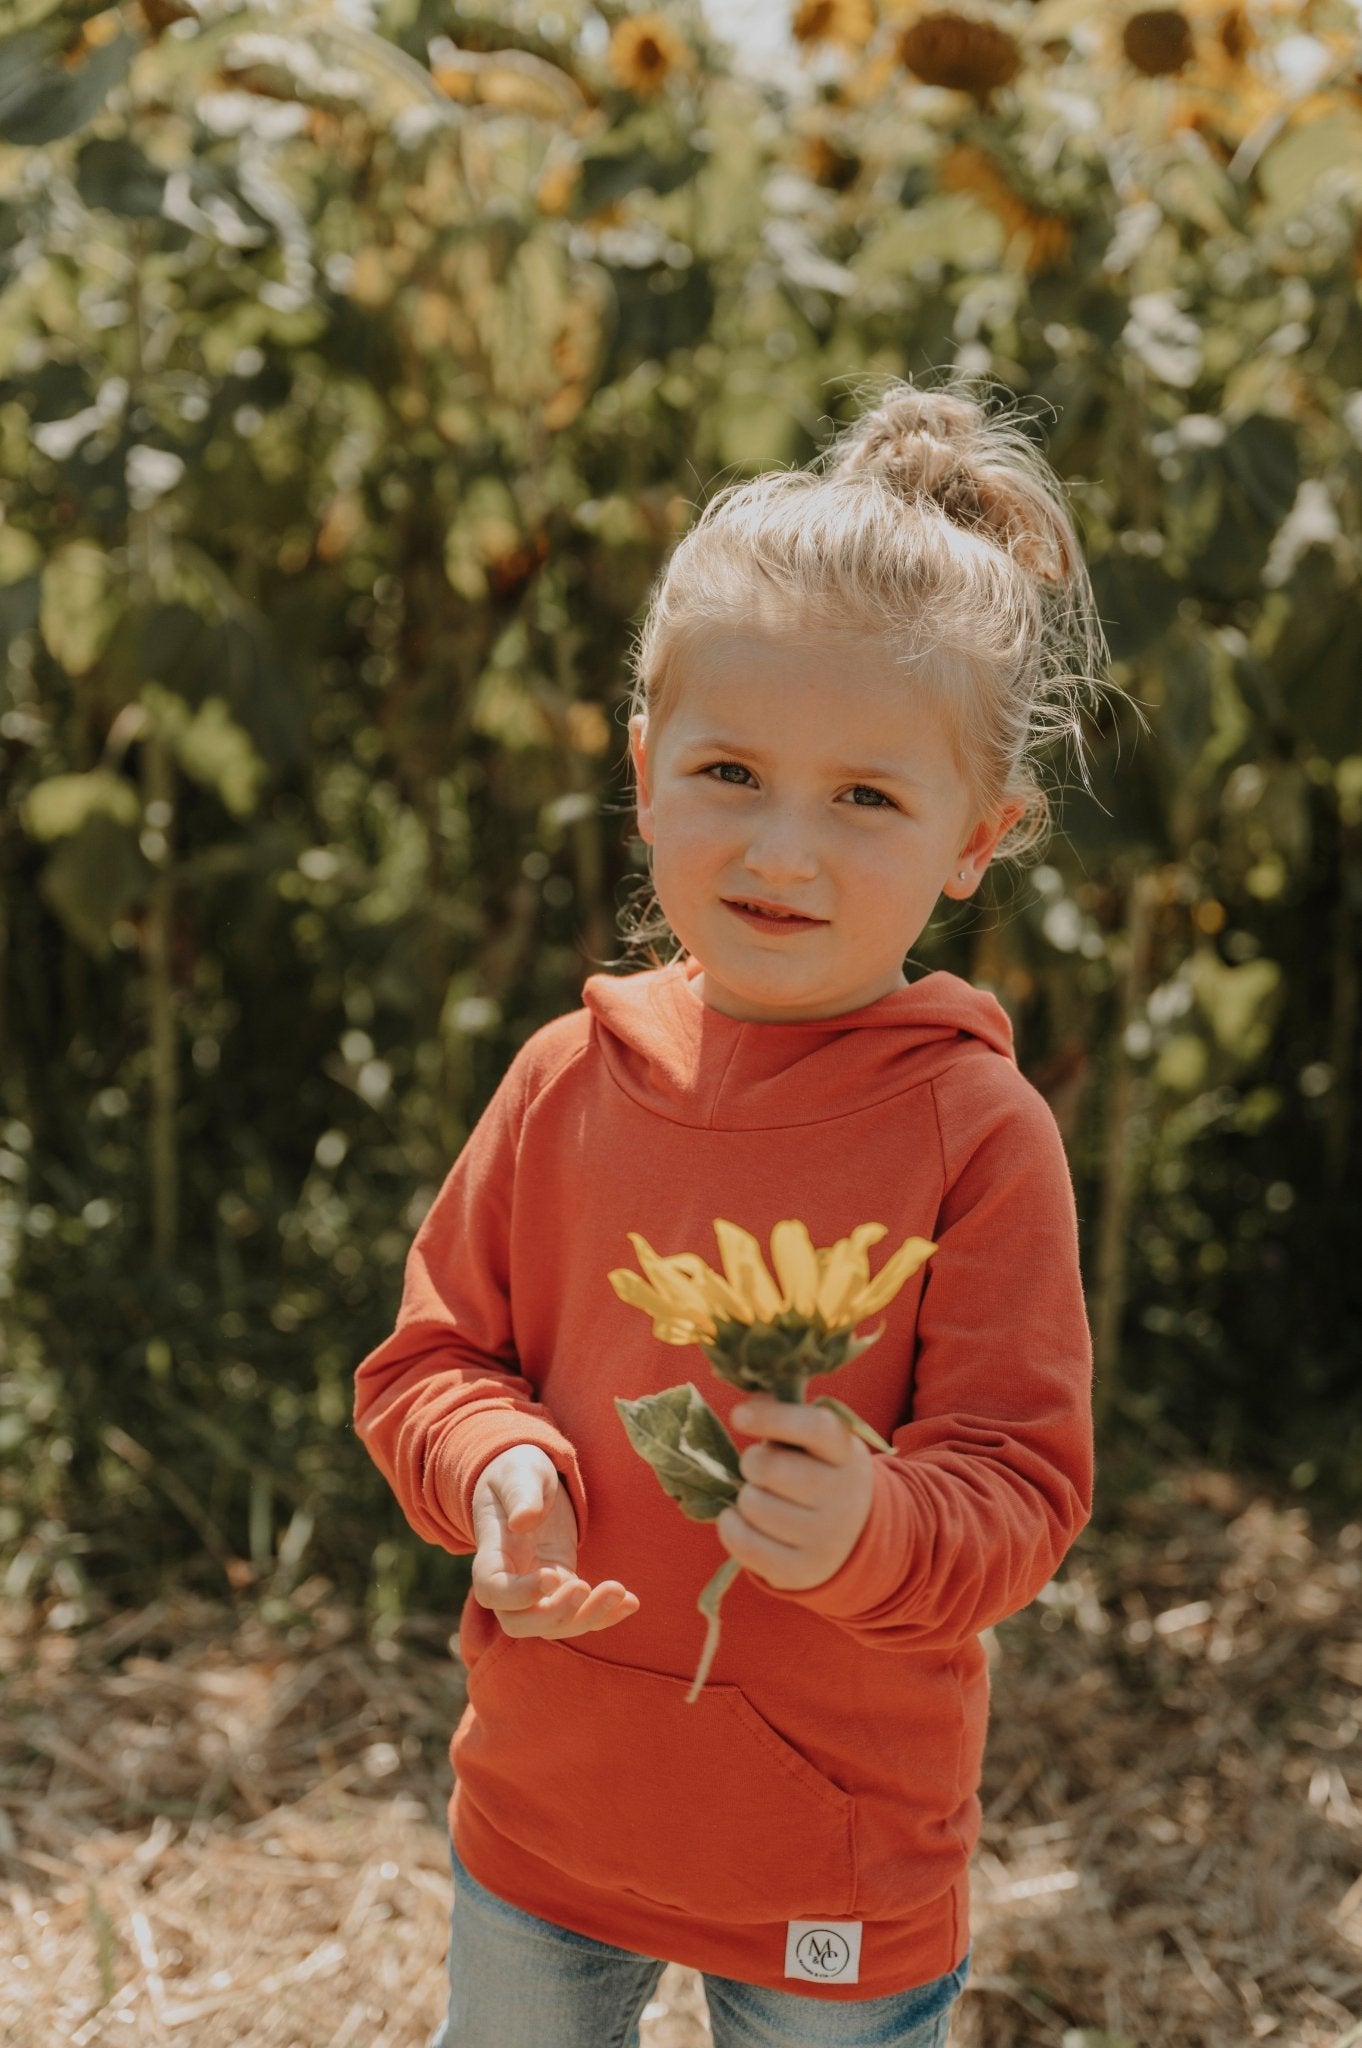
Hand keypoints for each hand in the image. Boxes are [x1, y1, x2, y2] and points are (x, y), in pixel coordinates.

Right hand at [470, 1445, 639, 1638]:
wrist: (528, 1481)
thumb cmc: (518, 1472)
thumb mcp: (519, 1472)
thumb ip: (520, 1494)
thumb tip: (523, 1520)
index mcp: (492, 1553)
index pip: (493, 1591)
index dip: (518, 1595)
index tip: (552, 1576)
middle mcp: (509, 1581)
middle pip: (519, 1623)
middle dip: (555, 1616)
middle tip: (586, 1588)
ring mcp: (536, 1589)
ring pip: (554, 1624)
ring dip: (588, 1617)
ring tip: (621, 1593)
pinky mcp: (562, 1586)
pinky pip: (579, 1612)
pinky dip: (605, 1614)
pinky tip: (631, 1602)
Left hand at [716, 1397, 874, 1591]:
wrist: (854, 1535)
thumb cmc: (820, 1473)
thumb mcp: (816, 1443)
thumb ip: (785, 1417)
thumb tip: (752, 1402)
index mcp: (847, 1455)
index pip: (815, 1428)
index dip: (773, 1417)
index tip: (739, 1416)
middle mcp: (844, 1497)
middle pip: (772, 1468)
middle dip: (752, 1463)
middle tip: (758, 1466)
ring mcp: (826, 1538)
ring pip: (754, 1505)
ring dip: (745, 1496)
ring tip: (760, 1496)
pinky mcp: (802, 1571)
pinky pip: (744, 1543)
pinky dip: (730, 1526)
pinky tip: (741, 1518)